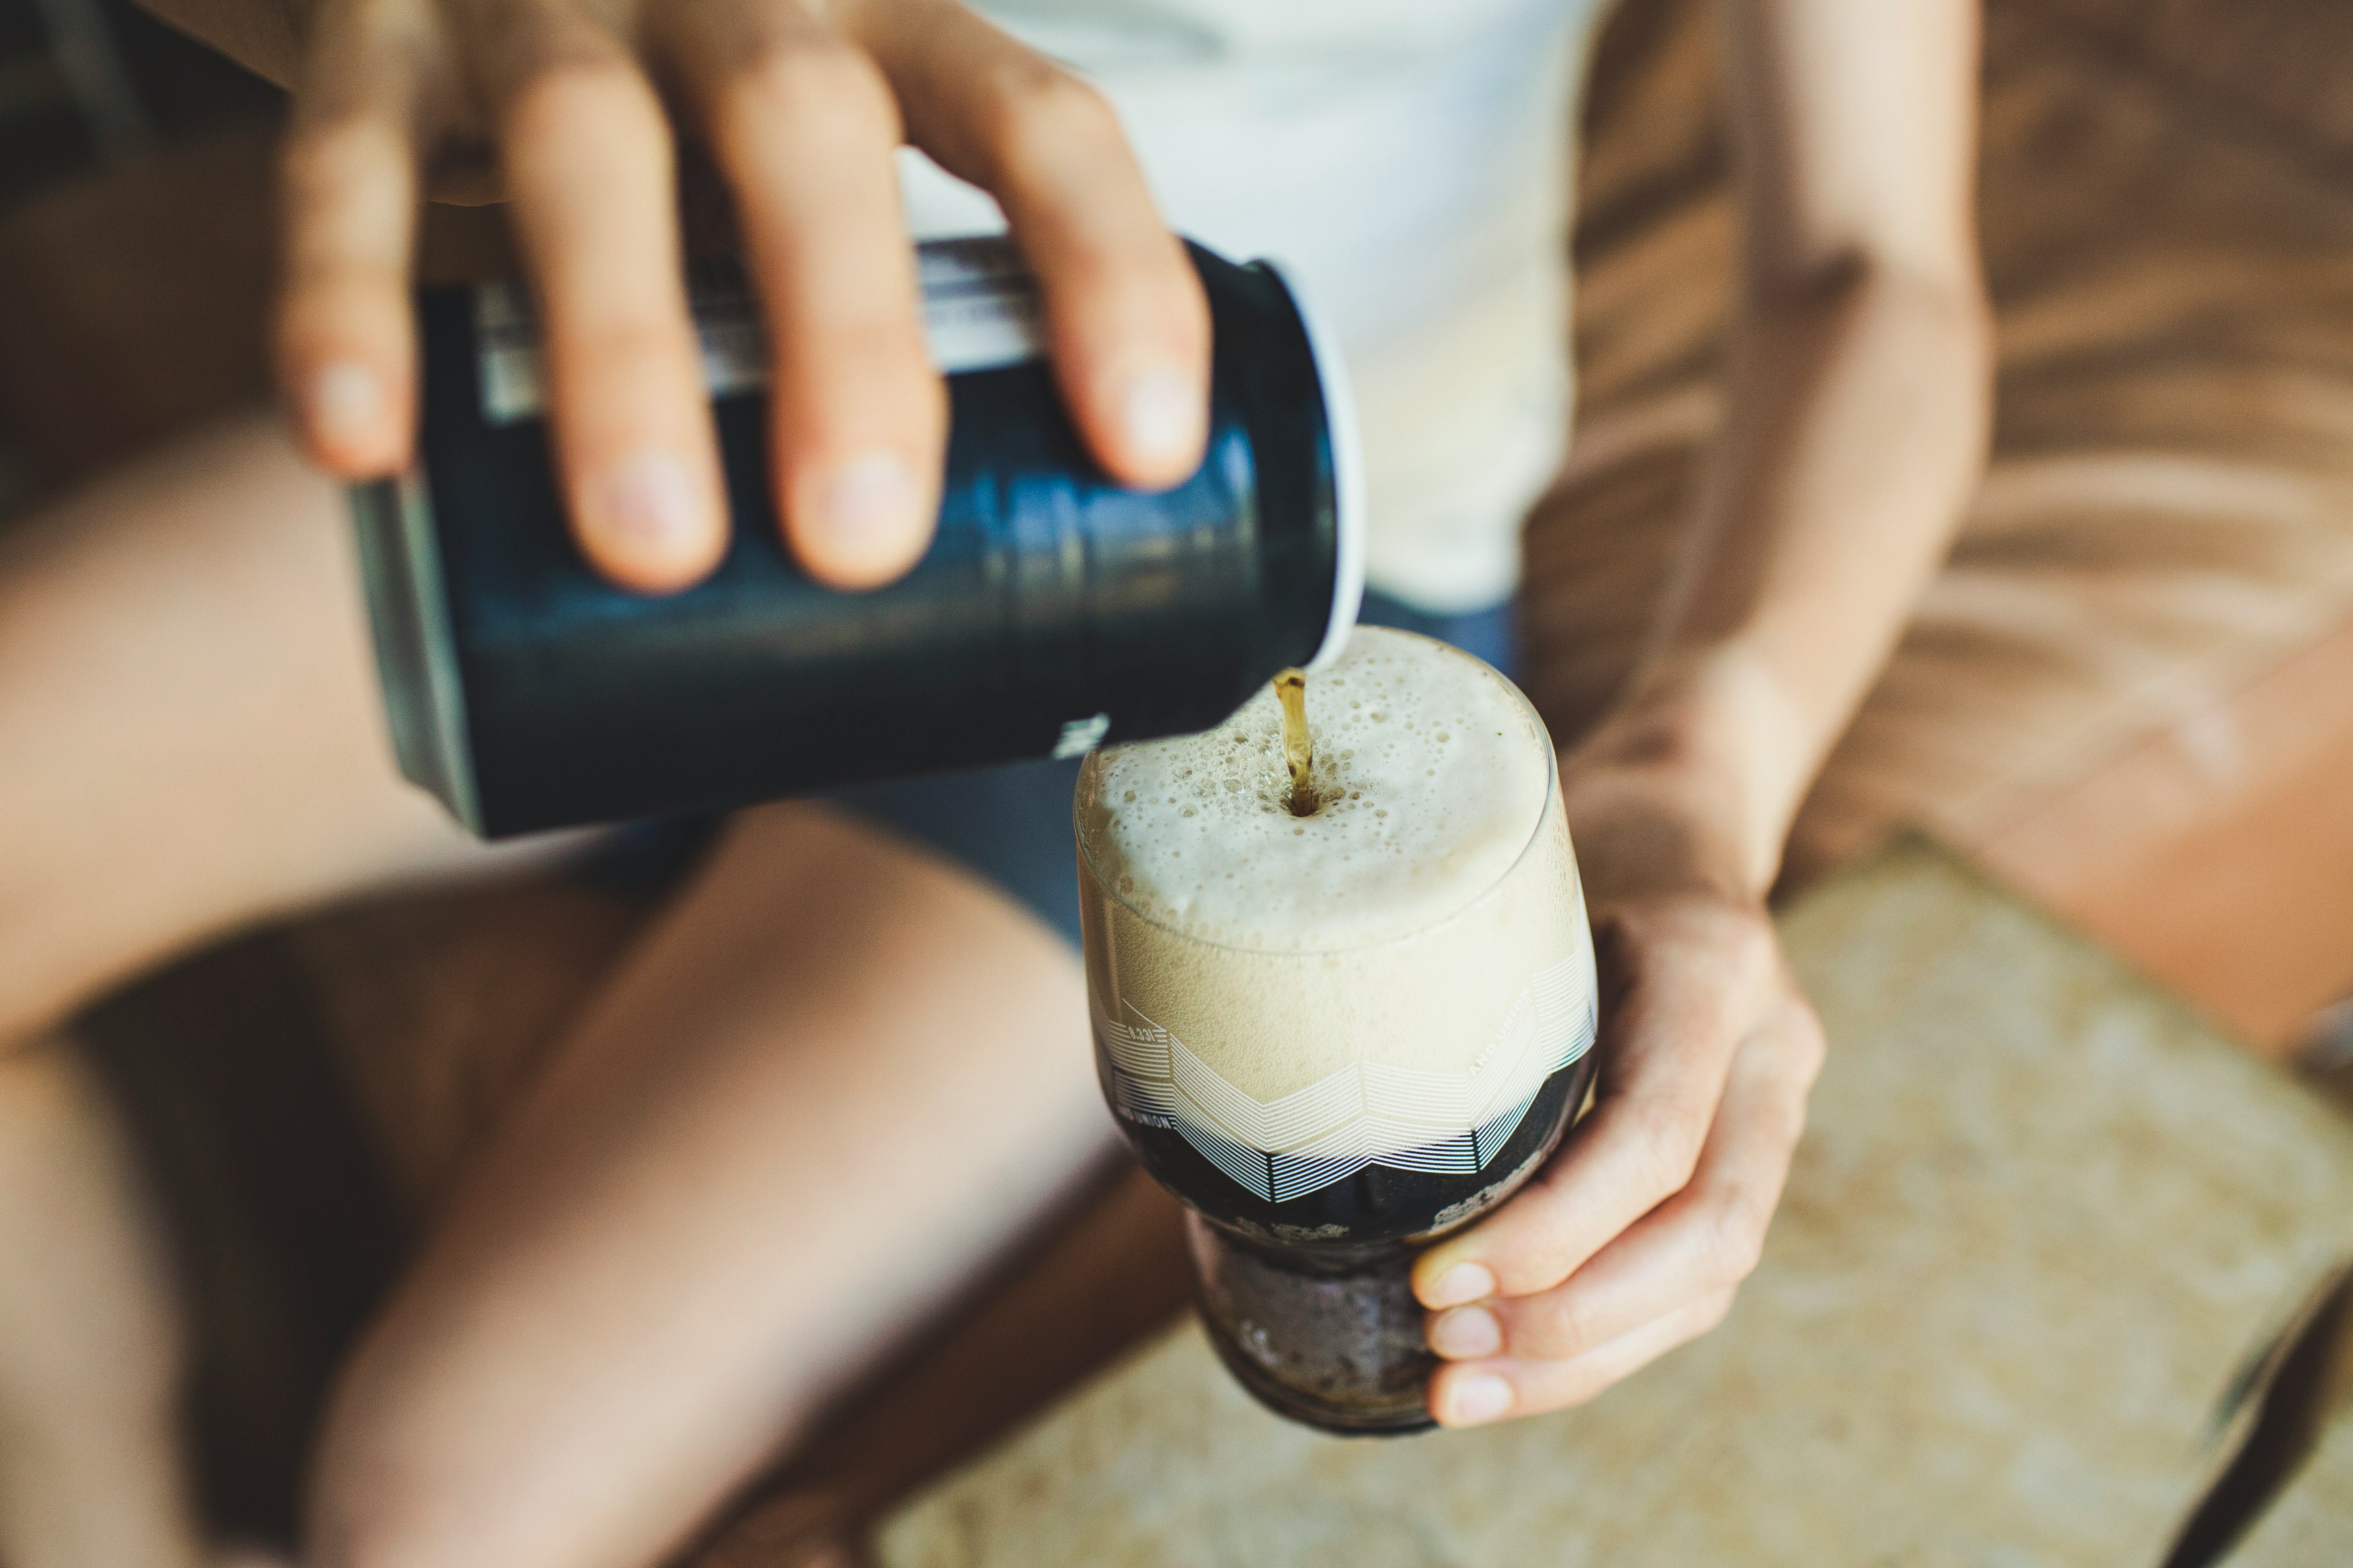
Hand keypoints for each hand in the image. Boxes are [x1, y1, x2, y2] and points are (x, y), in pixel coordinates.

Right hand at [277, 0, 1208, 591]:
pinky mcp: (372, 34)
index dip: (1109, 273)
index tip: (1146, 450)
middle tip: (857, 541)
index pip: (1036, 121)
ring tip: (650, 544)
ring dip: (618, 348)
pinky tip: (365, 448)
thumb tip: (977, 626)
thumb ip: (887, 321)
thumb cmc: (696, 113)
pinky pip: (346, 160)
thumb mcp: (821, 170)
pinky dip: (347, 302)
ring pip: (584, 145)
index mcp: (888, 25)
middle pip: (806, 126)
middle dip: (843, 336)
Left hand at [1409, 704, 1826, 1426]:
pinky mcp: (1747, 1144)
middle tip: (1439, 1351)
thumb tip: (1271, 1067)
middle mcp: (1770, 1041)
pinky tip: (1509, 1369)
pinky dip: (1605, 1336)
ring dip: (1584, 1354)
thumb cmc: (1562, 823)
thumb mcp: (1502, 855)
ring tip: (1456, 1389)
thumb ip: (1437, 951)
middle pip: (1706, 1233)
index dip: (1550, 1231)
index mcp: (1712, 961)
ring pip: (1711, 1274)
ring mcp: (1773, 1099)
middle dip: (1569, 1321)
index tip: (1432, 1277)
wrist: (1677, 801)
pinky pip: (1696, 1272)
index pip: (1654, 1133)